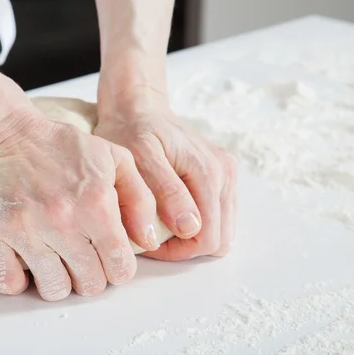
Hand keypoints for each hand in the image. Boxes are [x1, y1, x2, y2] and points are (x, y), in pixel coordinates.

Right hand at [0, 108, 158, 300]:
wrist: (4, 134)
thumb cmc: (59, 147)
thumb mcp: (113, 158)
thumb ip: (140, 198)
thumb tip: (149, 240)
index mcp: (96, 204)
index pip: (120, 268)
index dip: (118, 267)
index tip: (108, 258)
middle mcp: (62, 221)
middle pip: (90, 285)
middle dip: (91, 275)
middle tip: (82, 257)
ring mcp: (26, 231)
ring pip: (54, 289)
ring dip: (58, 280)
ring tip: (55, 260)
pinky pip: (9, 283)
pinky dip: (17, 280)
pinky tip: (24, 261)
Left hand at [94, 89, 236, 260]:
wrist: (138, 107)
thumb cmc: (131, 131)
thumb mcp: (140, 158)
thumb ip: (167, 191)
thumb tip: (191, 227)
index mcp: (209, 172)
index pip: (208, 238)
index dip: (178, 250)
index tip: (147, 239)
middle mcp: (225, 173)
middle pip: (219, 239)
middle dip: (185, 246)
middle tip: (151, 234)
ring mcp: (226, 174)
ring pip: (221, 230)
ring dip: (191, 236)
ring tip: (158, 224)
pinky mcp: (221, 174)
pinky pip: (218, 215)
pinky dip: (196, 223)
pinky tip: (170, 213)